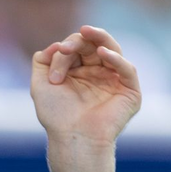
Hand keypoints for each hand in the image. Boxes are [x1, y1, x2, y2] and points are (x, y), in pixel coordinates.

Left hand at [31, 25, 141, 148]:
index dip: (65, 50)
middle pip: (93, 45)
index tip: (54, 62)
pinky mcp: (130, 91)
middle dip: (79, 42)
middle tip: (65, 48)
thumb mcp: (40, 85)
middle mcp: (98, 73)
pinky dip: (117, 59)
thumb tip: (55, 44)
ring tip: (86, 32)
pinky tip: (103, 54)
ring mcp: (115, 80)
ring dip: (100, 39)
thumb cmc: (57, 117)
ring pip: (113, 50)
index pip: (76, 48)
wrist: (72, 139)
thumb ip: (42, 61)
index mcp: (80, 71)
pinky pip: (127, 69)